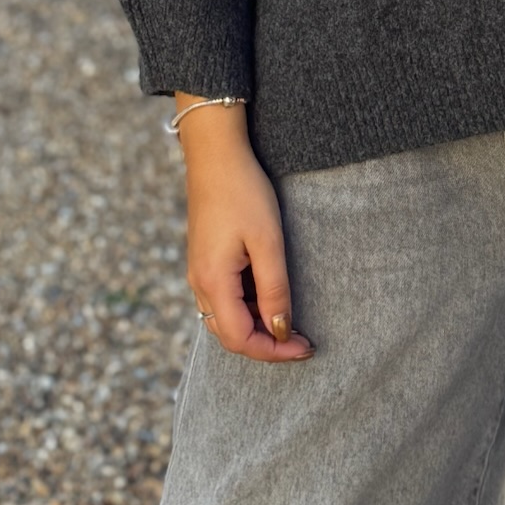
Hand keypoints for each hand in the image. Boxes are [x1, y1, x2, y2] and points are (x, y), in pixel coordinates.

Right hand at [175, 97, 314, 361]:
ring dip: (257, 327)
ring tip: (291, 320)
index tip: (305, 347)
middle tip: (302, 339)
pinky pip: (223, 299)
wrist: (216, 153)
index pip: (240, 339)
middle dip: (266, 345)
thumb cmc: (244, 192)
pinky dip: (247, 309)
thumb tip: (280, 330)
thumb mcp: (267, 241)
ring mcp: (199, 271)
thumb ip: (274, 290)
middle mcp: (199, 283)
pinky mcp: (204, 259)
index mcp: (213, 282)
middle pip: (230, 335)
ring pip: (225, 318)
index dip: (274, 351)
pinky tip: (270, 297)